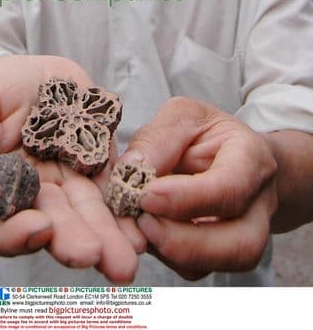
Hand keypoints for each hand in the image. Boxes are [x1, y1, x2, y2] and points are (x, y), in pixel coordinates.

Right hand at [0, 54, 144, 282]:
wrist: (31, 74)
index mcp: (0, 188)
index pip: (2, 227)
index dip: (17, 235)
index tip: (39, 227)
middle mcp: (38, 195)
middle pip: (54, 227)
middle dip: (75, 242)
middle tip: (95, 255)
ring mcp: (72, 182)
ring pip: (90, 215)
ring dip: (109, 237)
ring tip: (129, 254)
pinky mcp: (101, 163)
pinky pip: (116, 187)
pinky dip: (129, 207)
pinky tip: (143, 223)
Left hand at [120, 97, 278, 279]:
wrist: (225, 154)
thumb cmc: (204, 132)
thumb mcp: (183, 116)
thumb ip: (158, 139)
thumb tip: (129, 170)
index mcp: (252, 159)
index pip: (230, 188)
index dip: (188, 198)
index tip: (146, 195)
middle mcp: (257, 205)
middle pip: (240, 244)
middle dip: (184, 243)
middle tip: (141, 222)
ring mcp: (244, 235)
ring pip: (216, 264)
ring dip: (170, 251)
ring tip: (138, 223)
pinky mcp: (218, 255)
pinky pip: (194, 268)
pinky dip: (164, 254)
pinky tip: (145, 228)